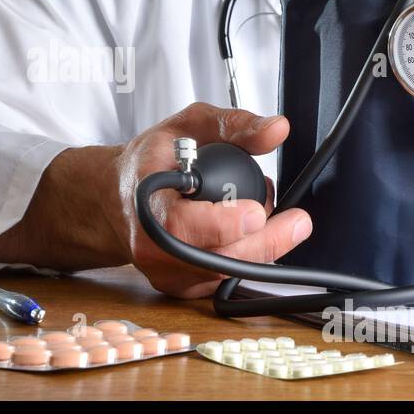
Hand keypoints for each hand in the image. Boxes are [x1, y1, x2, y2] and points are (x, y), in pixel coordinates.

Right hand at [111, 103, 311, 297]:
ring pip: (226, 275)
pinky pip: (224, 282)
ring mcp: (166, 273)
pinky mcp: (181, 288)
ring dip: (260, 248)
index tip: (257, 212)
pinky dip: (245, 259)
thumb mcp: (187, 126)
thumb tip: (275, 130)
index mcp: (146, 205)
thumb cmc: (149, 163)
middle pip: (216, 259)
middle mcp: (152, 248)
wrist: (116, 198)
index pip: (183, 226)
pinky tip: (250, 235)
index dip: (224, 224)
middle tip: (297, 221)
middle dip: (265, 242)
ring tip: (268, 215)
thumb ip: (233, 125)